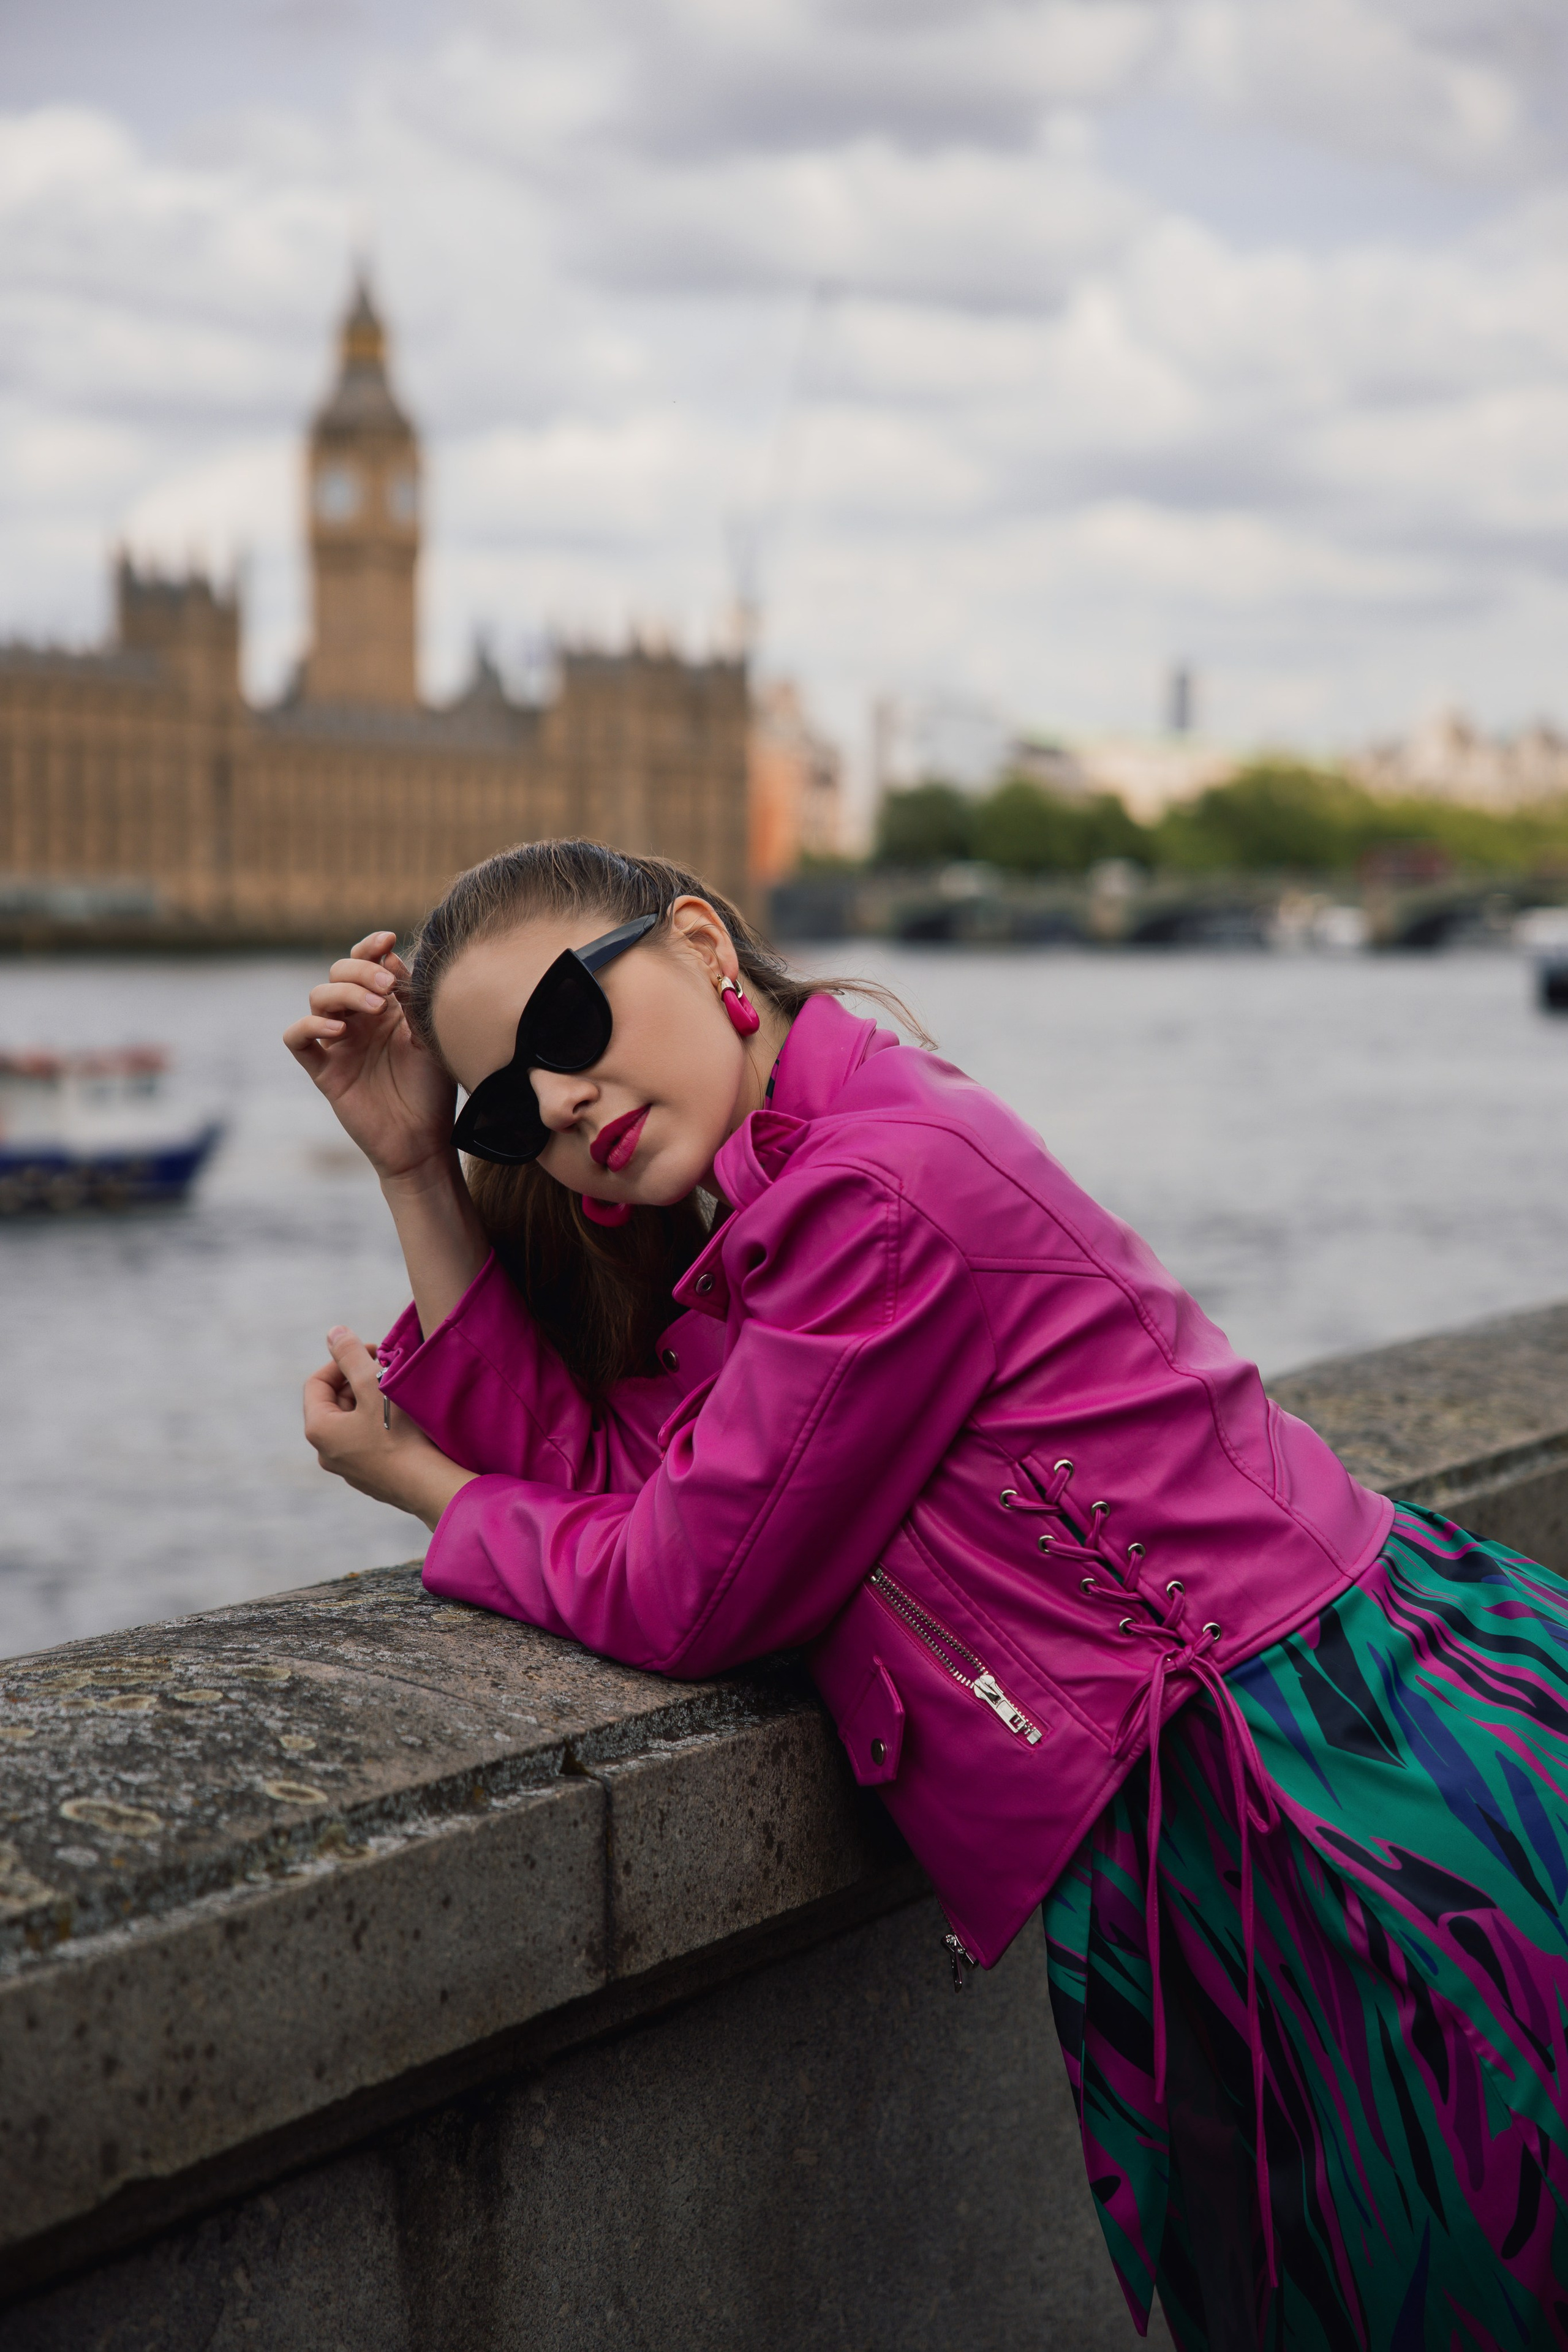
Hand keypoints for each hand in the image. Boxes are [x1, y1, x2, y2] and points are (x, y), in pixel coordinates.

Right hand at [283, 932, 455, 1180]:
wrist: (423, 1140)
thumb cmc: (433, 1089)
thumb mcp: (429, 1036)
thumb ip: (411, 998)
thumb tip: (391, 957)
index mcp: (386, 1007)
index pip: (366, 963)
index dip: (370, 947)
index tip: (388, 939)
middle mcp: (359, 1020)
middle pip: (339, 973)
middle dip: (361, 971)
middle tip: (388, 988)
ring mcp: (339, 1043)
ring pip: (318, 998)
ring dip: (344, 994)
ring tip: (375, 1008)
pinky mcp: (324, 1070)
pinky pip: (297, 1038)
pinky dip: (310, 1026)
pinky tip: (340, 1031)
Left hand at [304, 1327, 475, 1530]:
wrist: (429, 1487)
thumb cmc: (400, 1435)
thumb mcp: (374, 1386)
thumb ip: (351, 1355)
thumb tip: (333, 1332)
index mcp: (319, 1429)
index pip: (317, 1381)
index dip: (342, 1360)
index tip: (372, 1353)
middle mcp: (325, 1452)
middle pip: (335, 1402)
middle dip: (359, 1380)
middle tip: (389, 1371)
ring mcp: (346, 1468)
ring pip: (352, 1422)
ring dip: (371, 1402)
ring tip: (398, 1394)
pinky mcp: (369, 1478)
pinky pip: (366, 1441)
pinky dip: (380, 1425)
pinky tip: (405, 1422)